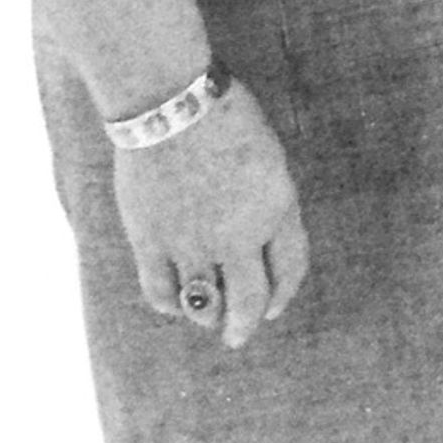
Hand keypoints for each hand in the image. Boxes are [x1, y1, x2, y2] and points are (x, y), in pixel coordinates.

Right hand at [114, 77, 306, 349]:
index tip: (275, 308)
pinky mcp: (151, 241)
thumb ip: (265, 202)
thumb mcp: (267, 158)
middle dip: (245, 325)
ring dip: (208, 318)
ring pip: (205, 304)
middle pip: (250, 301)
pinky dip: (169, 304)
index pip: (290, 268)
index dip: (283, 293)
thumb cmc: (225, 117)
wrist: (173, 105)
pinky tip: (174, 303)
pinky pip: (160, 292)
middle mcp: (239, 235)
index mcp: (278, 209)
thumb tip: (254, 239)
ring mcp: (193, 242)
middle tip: (237, 338)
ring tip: (207, 320)